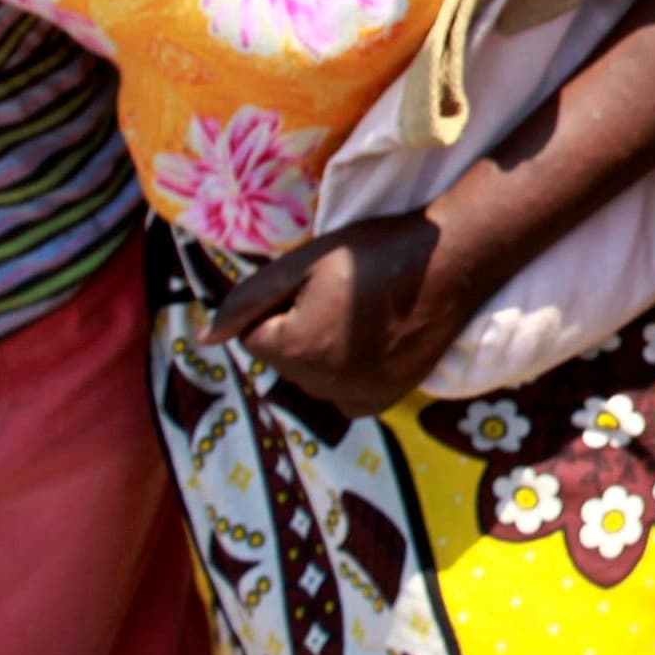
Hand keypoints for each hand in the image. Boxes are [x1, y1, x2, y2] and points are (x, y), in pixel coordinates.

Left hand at [205, 213, 464, 421]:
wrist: (452, 262)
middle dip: (295, 331)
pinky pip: (341, 397)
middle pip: (281, 361)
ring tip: (359, 316)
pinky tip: (370, 345)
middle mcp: (322, 384)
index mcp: (296, 347)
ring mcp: (356, 398)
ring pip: (310, 379)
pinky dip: (345, 375)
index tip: (315, 283)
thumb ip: (247, 301)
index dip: (278, 305)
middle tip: (339, 295)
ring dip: (320, 353)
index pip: (254, 336)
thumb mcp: (305, 261)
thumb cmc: (375, 252)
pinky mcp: (382, 402)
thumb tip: (202, 339)